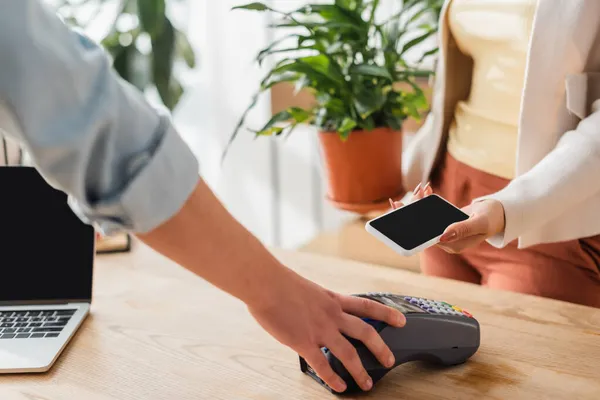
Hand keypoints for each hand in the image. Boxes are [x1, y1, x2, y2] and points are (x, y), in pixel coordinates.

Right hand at [247, 269, 405, 392]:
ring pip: (349, 353)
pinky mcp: (304, 342)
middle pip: (365, 332)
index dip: (386, 313)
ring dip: (360, 370)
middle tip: (389, 360)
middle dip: (381, 348)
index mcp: (332, 300)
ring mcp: (320, 329)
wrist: (266, 283)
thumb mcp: (307, 290)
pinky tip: (339, 387)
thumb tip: (313, 311)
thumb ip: (315, 303)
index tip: (400, 319)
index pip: (366, 306)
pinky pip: (323, 365)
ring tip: (366, 383)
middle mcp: (331, 315)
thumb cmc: (279, 282)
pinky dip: (333, 378)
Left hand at [390, 183, 505, 253]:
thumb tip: (441, 236)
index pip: (428, 239)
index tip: (401, 218)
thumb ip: (462, 230)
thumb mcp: (479, 223)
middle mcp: (447, 241)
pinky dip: (428, 201)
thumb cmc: (492, 219)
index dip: (413, 230)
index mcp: (453, 246)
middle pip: (423, 230)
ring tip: (415, 192)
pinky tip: (425, 190)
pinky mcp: (445, 222)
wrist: (499, 212)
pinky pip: (432, 213)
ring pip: (425, 219)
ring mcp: (446, 231)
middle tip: (398, 204)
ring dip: (419, 205)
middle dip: (411, 215)